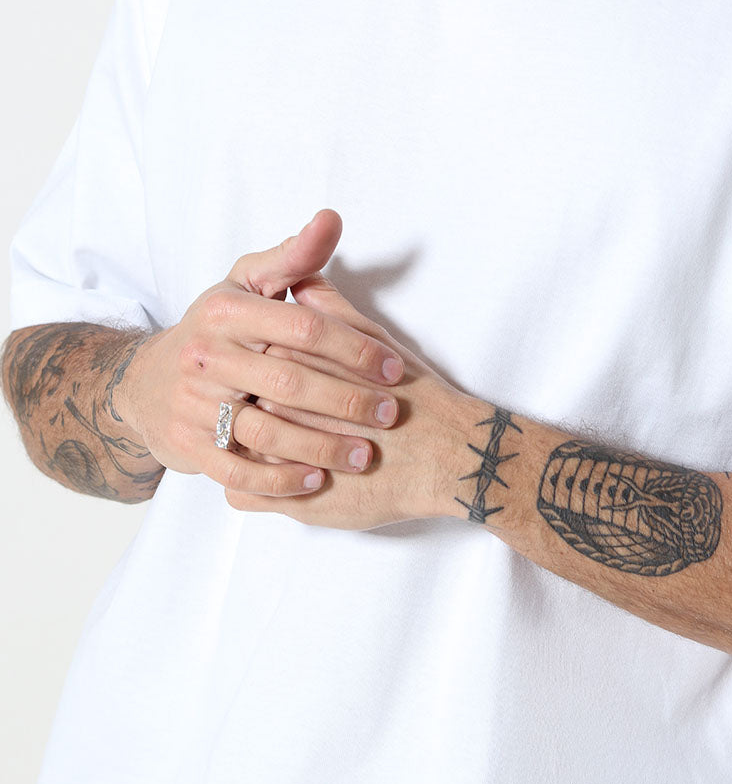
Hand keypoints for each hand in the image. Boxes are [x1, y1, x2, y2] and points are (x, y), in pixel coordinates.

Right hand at [114, 209, 405, 496]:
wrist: (148, 382)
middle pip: (289, 382)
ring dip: (321, 447)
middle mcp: (206, 356)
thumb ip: (294, 256)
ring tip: (365, 455)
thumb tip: (331, 219)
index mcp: (227, 312)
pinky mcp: (189, 446)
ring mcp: (195, 404)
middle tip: (391, 414)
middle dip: (347, 400)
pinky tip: (318, 480)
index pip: (303, 328)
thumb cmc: (217, 326)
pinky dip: (279, 480)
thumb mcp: (248, 284)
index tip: (393, 368)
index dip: (354, 348)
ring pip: (266, 432)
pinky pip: (239, 472)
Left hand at [226, 270, 481, 529]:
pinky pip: (241, 494)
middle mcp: (277, 411)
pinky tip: (278, 478)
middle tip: (278, 414)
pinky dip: (253, 488)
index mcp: (291, 367)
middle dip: (253, 409)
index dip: (264, 369)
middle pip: (240, 405)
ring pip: (234, 450)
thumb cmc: (413, 397)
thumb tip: (302, 279)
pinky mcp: (286, 504)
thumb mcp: (372, 338)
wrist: (447, 455)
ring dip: (248, 448)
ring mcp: (279, 460)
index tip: (277, 377)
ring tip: (279, 446)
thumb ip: (328, 307)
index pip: (253, 363)